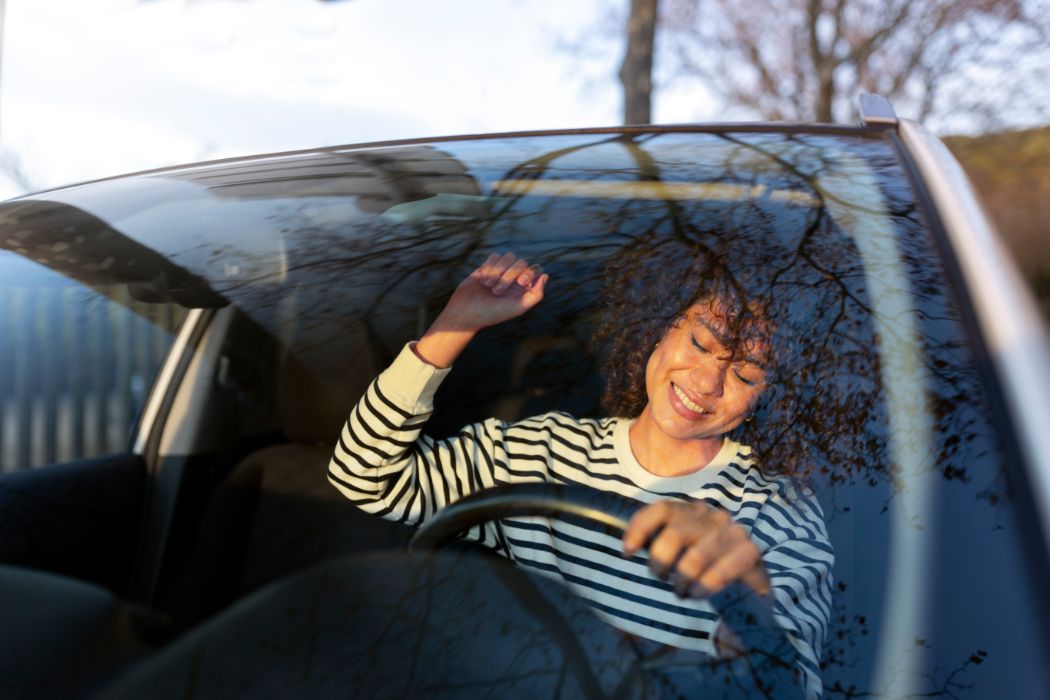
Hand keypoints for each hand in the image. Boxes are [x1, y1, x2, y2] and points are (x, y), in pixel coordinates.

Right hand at [415, 252, 547, 367]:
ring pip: (508, 256)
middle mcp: (514, 278)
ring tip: (488, 286)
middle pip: (522, 262)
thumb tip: (545, 276)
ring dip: (498, 271)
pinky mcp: (487, 266)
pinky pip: (495, 256)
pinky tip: (482, 279)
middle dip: (509, 275)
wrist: (465, 312)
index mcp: (524, 288)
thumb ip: (536, 295)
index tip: (521, 282)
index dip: (530, 272)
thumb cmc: (492, 313)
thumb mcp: (518, 308)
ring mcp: (501, 271)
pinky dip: (489, 267)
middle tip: (497, 291)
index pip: (536, 269)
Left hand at [623, 500, 769, 598]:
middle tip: (664, 580)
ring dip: (683, 582)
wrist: (752, 592)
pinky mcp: (750, 553)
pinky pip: (718, 573)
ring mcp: (733, 532)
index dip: (639, 528)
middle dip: (661, 563)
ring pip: (694, 558)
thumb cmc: (705, 570)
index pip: (661, 509)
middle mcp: (713, 516)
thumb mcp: (679, 553)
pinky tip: (698, 595)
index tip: (627, 551)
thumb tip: (628, 547)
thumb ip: (659, 544)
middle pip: (674, 534)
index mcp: (693, 512)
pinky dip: (703, 588)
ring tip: (682, 593)